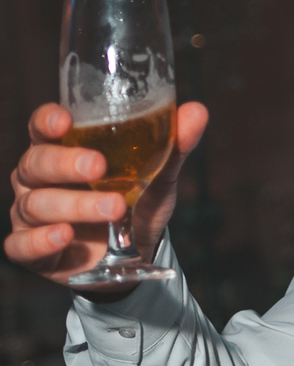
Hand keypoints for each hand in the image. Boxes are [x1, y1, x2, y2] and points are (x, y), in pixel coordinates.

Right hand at [6, 101, 208, 290]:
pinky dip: (42, 240)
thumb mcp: (158, 175)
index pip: (42, 128)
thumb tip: (198, 111)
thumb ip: (173, 145)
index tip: (65, 121)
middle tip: (98, 166)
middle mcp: (38, 178)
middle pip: (36, 163)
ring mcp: (30, 214)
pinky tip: (66, 235)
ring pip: (36, 204)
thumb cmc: (136, 201)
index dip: (47, 121)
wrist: (135, 254)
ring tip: (113, 207)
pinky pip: (23, 244)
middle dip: (66, 164)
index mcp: (61, 149)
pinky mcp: (31, 250)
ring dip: (74, 205)